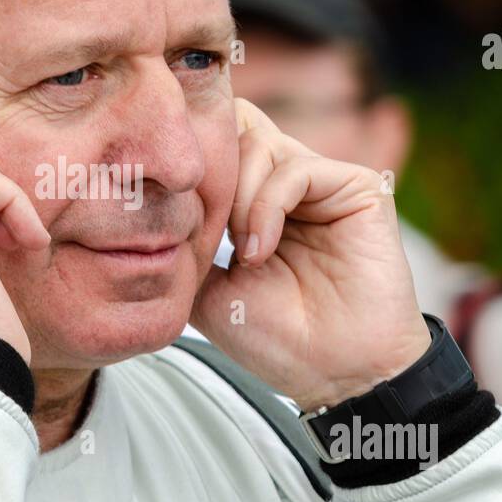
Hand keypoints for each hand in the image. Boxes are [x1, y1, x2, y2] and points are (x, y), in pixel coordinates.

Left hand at [190, 99, 431, 411]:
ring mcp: (323, 180)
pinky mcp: (357, 187)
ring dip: (237, 201)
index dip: (186, 164)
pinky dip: (265, 208)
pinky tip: (260, 251)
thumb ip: (183, 239)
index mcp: (255, 196)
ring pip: (258, 144)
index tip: (168, 212)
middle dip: (211, 177)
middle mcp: (288, 179)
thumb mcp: (203, 287)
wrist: (337, 375)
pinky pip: (295, 168)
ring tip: (243, 256)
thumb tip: (144, 205)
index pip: (216, 139)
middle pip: (233, 125)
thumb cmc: (275, 337)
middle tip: (208, 235)